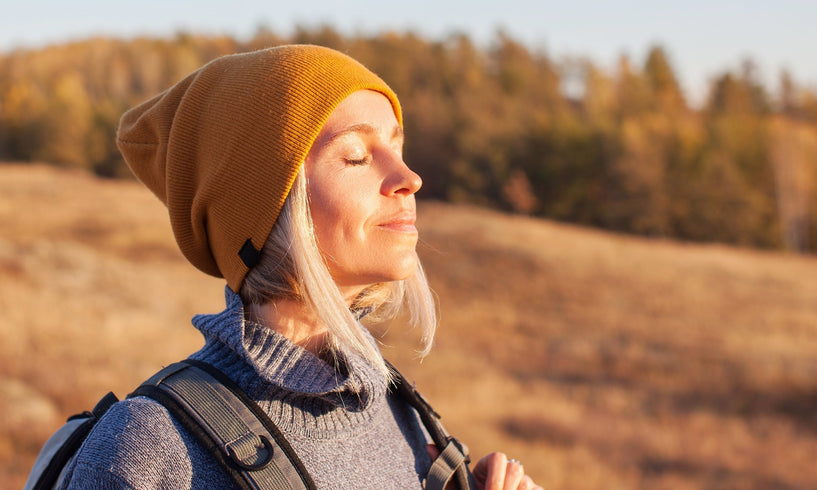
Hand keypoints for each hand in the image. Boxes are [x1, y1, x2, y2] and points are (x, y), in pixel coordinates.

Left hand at [426, 445, 541, 489]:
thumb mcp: (457, 487)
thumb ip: (445, 471)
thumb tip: (428, 446)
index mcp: (490, 464)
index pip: (499, 458)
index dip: (495, 476)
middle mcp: (510, 469)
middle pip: (515, 467)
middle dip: (506, 487)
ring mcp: (525, 482)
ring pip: (528, 481)